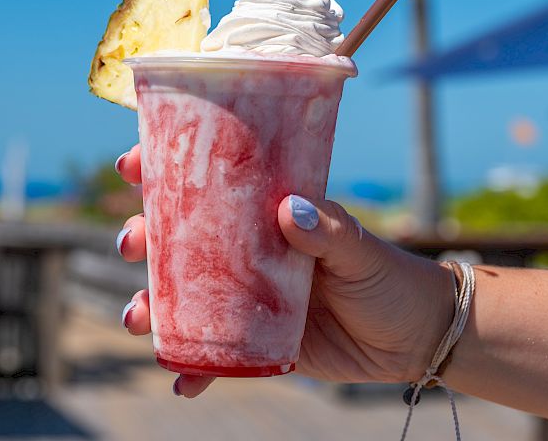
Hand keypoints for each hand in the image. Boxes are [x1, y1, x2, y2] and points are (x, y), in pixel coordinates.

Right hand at [113, 144, 456, 396]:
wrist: (416, 337)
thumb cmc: (390, 276)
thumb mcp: (361, 248)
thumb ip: (330, 230)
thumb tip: (292, 209)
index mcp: (268, 214)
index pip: (209, 183)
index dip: (164, 170)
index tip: (131, 166)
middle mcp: (249, 251)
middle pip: (179, 238)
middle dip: (143, 237)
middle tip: (131, 243)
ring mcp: (248, 297)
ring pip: (183, 296)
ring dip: (150, 304)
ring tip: (137, 317)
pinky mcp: (257, 342)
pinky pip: (214, 356)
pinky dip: (194, 369)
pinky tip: (181, 381)